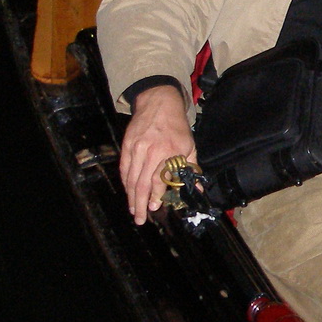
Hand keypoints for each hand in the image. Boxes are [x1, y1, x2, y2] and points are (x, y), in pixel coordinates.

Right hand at [119, 84, 194, 224]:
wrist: (158, 103)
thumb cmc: (176, 126)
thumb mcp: (189, 145)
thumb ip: (191, 168)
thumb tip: (196, 188)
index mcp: (168, 152)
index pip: (159, 180)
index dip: (155, 196)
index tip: (155, 208)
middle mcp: (150, 151)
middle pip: (142, 183)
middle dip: (140, 203)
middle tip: (140, 218)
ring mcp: (136, 148)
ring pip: (131, 178)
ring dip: (132, 197)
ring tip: (133, 210)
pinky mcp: (127, 145)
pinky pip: (124, 168)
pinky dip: (126, 182)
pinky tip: (128, 192)